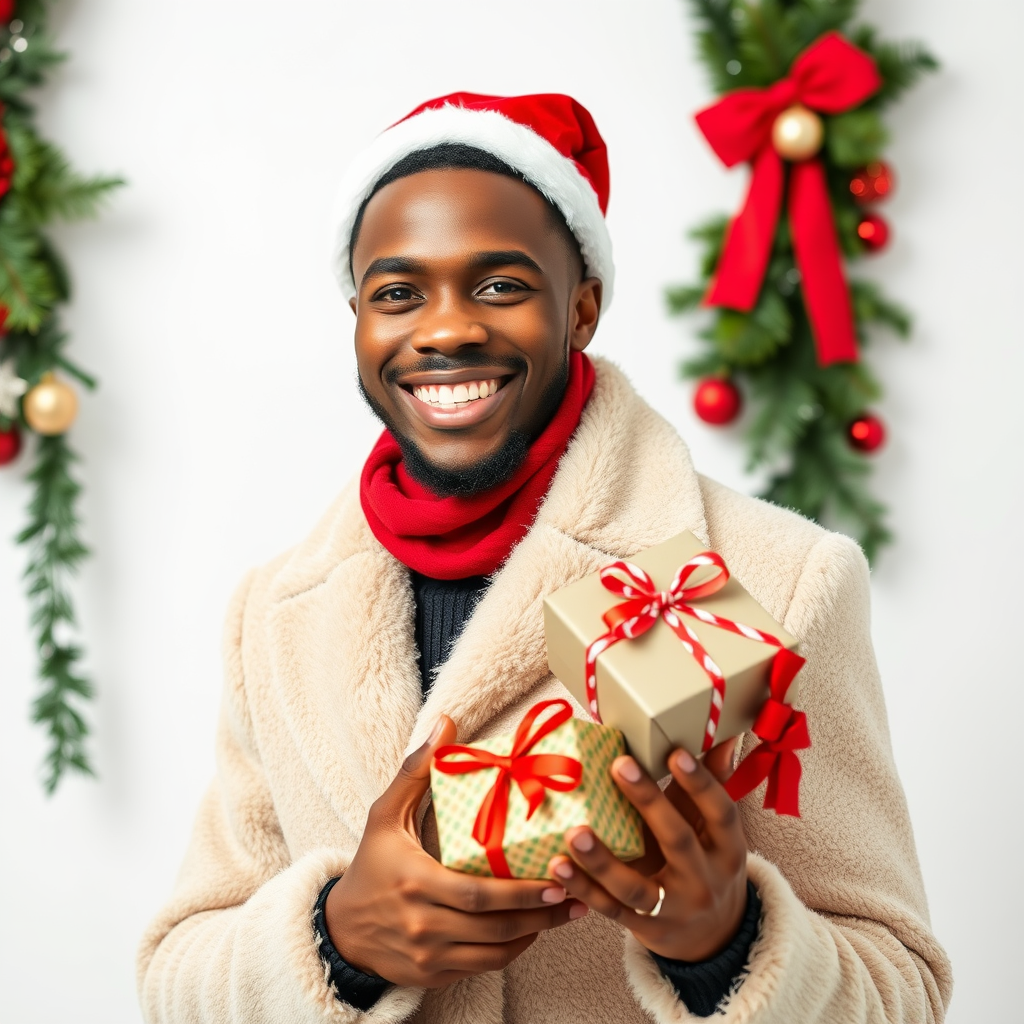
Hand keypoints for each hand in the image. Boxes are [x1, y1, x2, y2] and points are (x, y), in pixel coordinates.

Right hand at [325, 715, 585, 987]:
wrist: (341, 929)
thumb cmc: (371, 865)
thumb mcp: (385, 815)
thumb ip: (416, 771)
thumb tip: (446, 723)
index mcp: (415, 881)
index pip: (477, 895)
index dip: (520, 892)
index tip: (557, 879)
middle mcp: (422, 923)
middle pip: (493, 927)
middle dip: (540, 913)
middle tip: (575, 895)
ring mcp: (428, 955)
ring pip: (493, 953)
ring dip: (533, 934)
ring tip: (566, 912)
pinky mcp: (432, 975)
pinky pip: (481, 967)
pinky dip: (510, 952)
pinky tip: (531, 931)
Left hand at [547, 739, 746, 961]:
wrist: (712, 938)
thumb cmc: (705, 863)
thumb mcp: (715, 831)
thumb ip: (711, 784)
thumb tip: (722, 733)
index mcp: (728, 850)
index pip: (721, 814)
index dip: (701, 783)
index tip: (676, 752)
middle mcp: (703, 880)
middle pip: (678, 841)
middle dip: (649, 803)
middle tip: (620, 765)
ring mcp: (672, 909)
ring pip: (635, 886)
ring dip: (602, 860)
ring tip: (574, 831)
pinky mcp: (643, 927)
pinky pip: (610, 908)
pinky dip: (583, 889)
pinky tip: (556, 866)